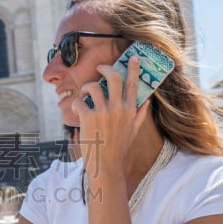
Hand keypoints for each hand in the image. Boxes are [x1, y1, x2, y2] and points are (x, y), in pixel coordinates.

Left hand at [72, 56, 146, 178]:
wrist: (106, 166)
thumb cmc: (119, 149)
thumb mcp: (133, 132)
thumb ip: (139, 115)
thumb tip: (146, 101)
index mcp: (130, 110)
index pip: (134, 84)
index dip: (134, 68)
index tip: (134, 57)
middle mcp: (118, 108)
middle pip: (114, 77)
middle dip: (105, 68)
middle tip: (99, 68)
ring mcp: (103, 113)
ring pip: (93, 86)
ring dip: (86, 87)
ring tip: (85, 94)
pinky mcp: (88, 118)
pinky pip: (79, 101)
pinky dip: (76, 104)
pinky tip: (77, 111)